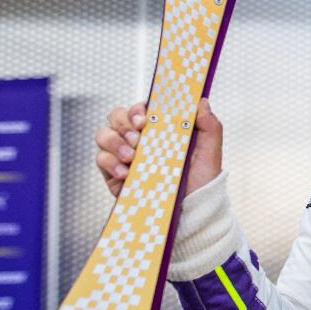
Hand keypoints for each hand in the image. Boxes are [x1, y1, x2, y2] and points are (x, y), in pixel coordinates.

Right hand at [94, 98, 222, 197]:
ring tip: (131, 157)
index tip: (144, 118)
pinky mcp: (114, 173)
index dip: (137, 108)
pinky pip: (101, 159)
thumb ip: (209, 125)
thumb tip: (201, 101)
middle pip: (117, 116)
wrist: (191, 208)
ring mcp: (124, 154)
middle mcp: (139, 138)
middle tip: (137, 139)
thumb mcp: (209, 151)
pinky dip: (110, 163)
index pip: (141, 108)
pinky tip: (125, 173)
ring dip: (114, 142)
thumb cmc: (200, 178)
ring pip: (104, 135)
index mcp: (159, 128)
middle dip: (123, 124)